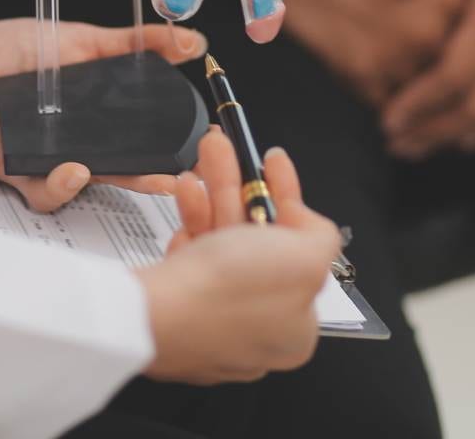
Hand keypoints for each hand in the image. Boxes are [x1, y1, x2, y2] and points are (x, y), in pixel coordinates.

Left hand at [0, 20, 206, 210]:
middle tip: (191, 172)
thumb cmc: (1, 53)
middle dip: (161, 170)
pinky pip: (49, 192)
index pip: (139, 121)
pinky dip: (64, 184)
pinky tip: (75, 169)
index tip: (201, 133)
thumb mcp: (77, 39)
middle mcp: (76, 134)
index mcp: (91, 102)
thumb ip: (130, 43)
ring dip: (129, 183)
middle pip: (126, 157)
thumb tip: (189, 42)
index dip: (168, 131)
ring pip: (97, 180)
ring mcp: (50, 157)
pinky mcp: (21, 175)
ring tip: (158, 180)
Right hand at [136, 131, 340, 384]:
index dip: (288, 197)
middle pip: (257, 238)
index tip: (273, 162)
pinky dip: (192, 215)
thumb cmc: (229, 293)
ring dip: (216, 189)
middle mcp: (256, 324)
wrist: (154, 315)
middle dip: (244, 185)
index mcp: (295, 324)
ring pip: (222, 238)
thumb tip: (305, 222)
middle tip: (230, 148)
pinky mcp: (179, 303)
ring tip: (206, 153)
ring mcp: (214, 315)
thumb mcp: (305, 258)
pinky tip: (186, 191)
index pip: (300, 251)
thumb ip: (320, 236)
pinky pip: (192, 252)